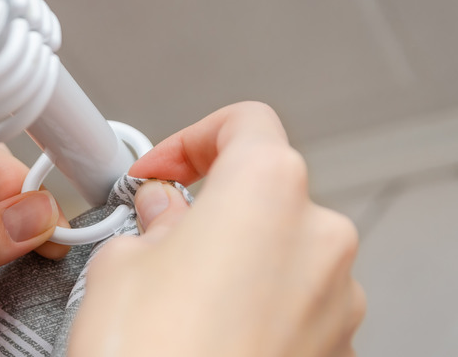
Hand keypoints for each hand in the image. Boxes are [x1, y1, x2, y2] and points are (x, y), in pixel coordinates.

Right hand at [70, 102, 364, 356]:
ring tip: (179, 295)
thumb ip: (149, 223)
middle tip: (158, 233)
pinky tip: (208, 332)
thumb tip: (162, 215)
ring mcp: (337, 298)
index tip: (160, 173)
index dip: (193, 140)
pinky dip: (257, 302)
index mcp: (269, 190)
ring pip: (282, 249)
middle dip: (210, 205)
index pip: (245, 123)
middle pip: (266, 189)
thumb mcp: (120, 265)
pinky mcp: (336, 347)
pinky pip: (295, 301)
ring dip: (235, 257)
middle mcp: (319, 237)